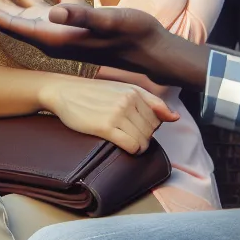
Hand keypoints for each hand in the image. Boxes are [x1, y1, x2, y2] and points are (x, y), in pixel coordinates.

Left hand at [0, 0, 208, 87]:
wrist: (154, 49)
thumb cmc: (130, 37)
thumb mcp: (105, 22)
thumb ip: (80, 16)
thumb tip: (55, 11)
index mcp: (51, 36)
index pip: (9, 22)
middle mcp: (51, 32)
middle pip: (8, 10)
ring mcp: (62, 25)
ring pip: (28, 0)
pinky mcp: (78, 18)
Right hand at [37, 73, 177, 154]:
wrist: (63, 92)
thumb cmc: (93, 93)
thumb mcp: (122, 89)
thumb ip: (150, 102)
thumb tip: (175, 117)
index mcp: (134, 91)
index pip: (158, 118)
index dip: (148, 125)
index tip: (134, 124)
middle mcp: (128, 100)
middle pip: (151, 131)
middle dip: (143, 136)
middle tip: (125, 132)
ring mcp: (118, 113)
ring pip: (144, 141)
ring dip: (137, 145)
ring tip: (123, 138)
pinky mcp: (106, 127)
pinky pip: (132, 146)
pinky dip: (131, 150)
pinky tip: (121, 144)